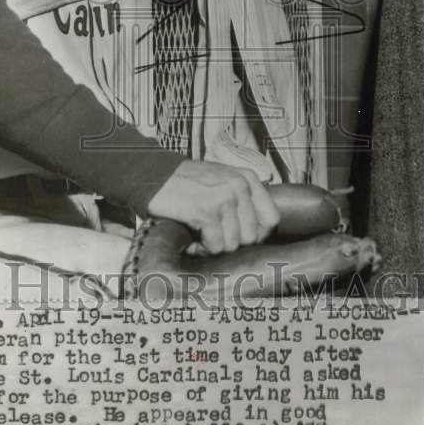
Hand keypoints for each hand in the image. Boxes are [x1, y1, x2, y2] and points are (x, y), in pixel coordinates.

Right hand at [146, 160, 279, 254]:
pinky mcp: (206, 210)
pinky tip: (191, 240)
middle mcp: (239, 186)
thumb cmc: (185, 183)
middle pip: (251, 237)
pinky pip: (215, 246)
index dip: (256, 236)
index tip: (236, 238)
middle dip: (230, 243)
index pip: (271, 219)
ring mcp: (223, 197)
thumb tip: (257, 235)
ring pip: (233, 244)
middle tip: (211, 237)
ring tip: (199, 236)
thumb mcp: (221, 181)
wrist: (152, 175)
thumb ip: (242, 200)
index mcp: (247, 178)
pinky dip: (201, 249)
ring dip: (213, 247)